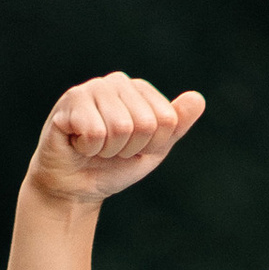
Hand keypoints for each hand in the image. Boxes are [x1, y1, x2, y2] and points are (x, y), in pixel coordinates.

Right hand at [27, 70, 205, 206]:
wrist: (75, 188)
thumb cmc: (114, 166)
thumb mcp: (153, 150)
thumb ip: (177, 125)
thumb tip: (198, 98)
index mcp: (140, 89)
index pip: (166, 120)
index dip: (150, 145)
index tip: (131, 149)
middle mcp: (117, 81)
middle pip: (145, 123)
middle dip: (128, 148)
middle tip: (110, 150)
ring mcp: (91, 88)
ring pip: (120, 127)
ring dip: (107, 150)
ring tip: (94, 147)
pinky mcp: (70, 101)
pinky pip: (94, 131)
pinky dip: (88, 148)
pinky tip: (78, 143)